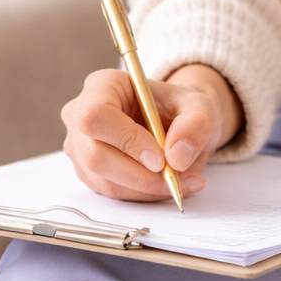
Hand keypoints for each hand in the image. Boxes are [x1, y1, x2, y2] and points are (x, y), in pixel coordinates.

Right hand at [61, 63, 242, 201]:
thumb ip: (195, 125)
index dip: (126, 140)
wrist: (175, 123)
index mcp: (102, 86)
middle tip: (177, 177)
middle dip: (141, 175)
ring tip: (183, 181)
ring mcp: (80, 147)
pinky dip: (144, 193)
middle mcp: (80, 115)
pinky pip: (113, 192)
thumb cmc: (180, 108)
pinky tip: (166, 183)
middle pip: (96, 156)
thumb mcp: (201, 107)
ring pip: (106, 181)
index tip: (160, 158)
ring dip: (148, 188)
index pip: (96, 116)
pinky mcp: (89, 172)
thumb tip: (178, 157)